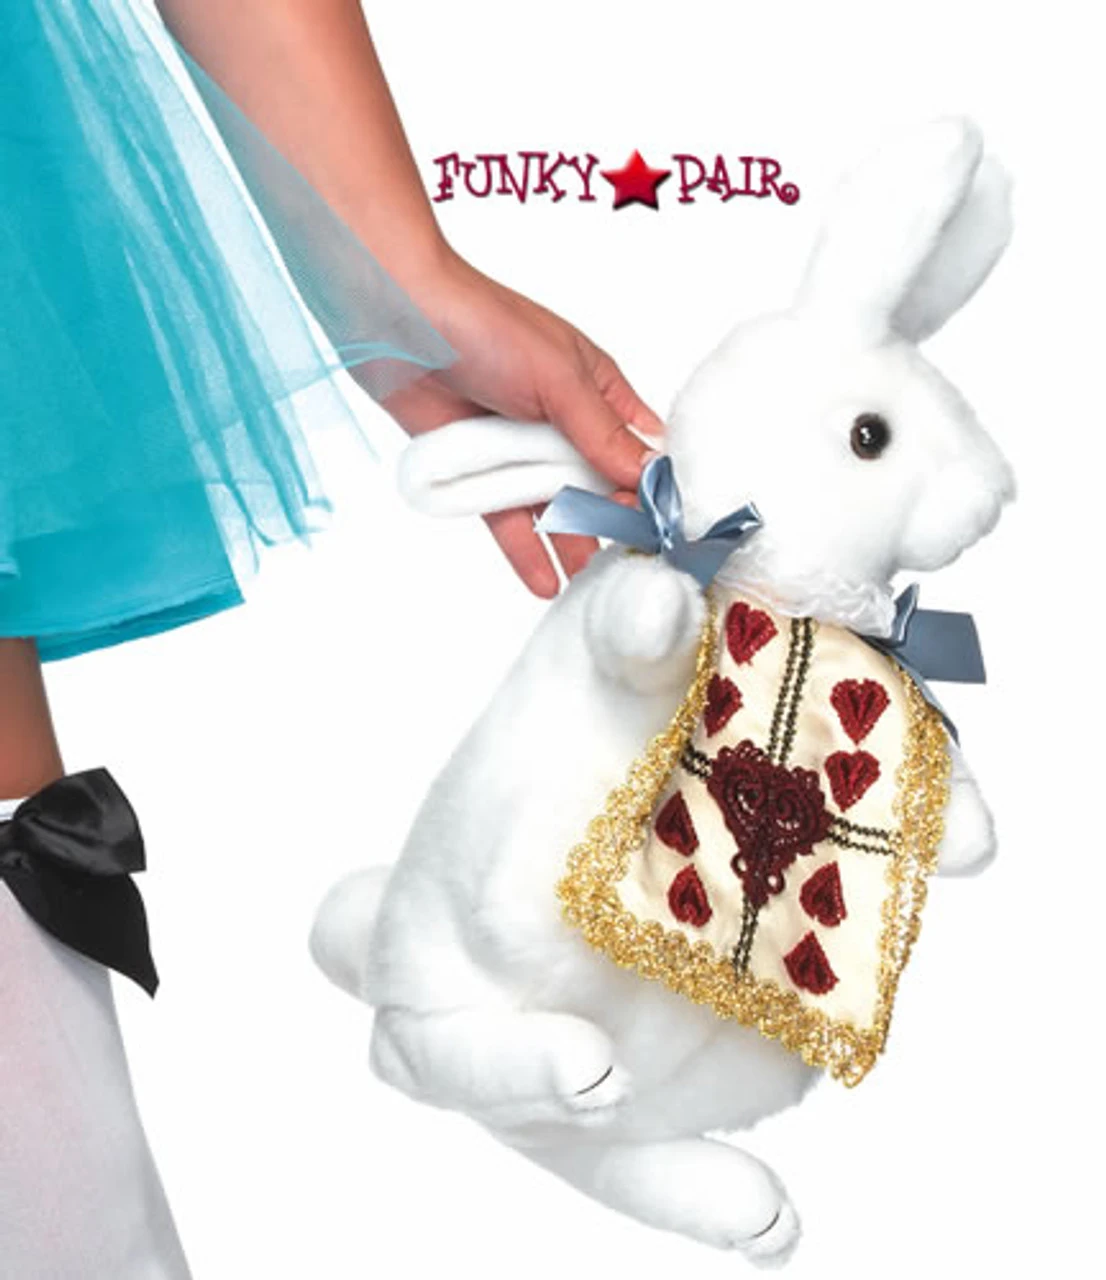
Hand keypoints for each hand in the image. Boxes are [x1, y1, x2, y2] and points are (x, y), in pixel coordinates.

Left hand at [379, 254, 662, 596]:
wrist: (397, 322)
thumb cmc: (486, 326)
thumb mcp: (559, 379)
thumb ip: (602, 434)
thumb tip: (649, 477)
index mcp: (595, 388)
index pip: (637, 447)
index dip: (652, 486)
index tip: (666, 529)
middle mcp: (562, 421)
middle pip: (598, 484)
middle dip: (615, 524)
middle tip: (632, 571)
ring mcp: (520, 449)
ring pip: (555, 507)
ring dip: (573, 544)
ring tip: (593, 589)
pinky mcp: (479, 471)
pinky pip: (508, 519)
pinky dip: (527, 551)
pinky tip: (547, 583)